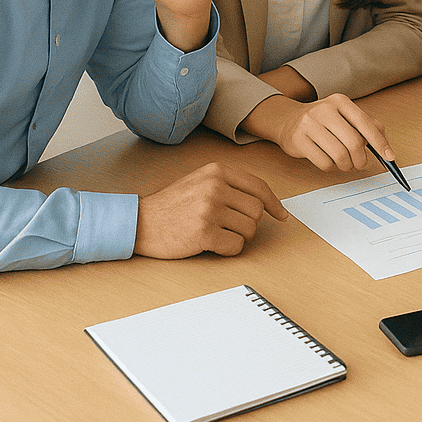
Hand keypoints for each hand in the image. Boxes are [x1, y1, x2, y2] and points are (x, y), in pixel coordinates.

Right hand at [134, 162, 287, 258]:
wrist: (140, 221)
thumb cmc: (171, 205)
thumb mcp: (201, 181)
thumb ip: (229, 184)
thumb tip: (264, 201)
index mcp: (217, 171)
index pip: (259, 186)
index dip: (274, 204)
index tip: (281, 215)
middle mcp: (215, 186)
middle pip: (257, 210)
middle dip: (248, 223)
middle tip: (230, 227)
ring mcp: (210, 209)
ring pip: (249, 229)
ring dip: (238, 237)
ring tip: (217, 234)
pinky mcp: (204, 232)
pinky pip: (236, 246)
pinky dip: (229, 250)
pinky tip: (213, 245)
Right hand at [254, 92, 393, 173]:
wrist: (287, 119)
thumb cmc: (322, 120)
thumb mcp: (344, 115)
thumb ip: (367, 124)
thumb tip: (385, 144)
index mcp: (340, 102)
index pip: (365, 123)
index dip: (380, 142)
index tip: (390, 157)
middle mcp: (325, 110)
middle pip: (354, 142)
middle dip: (361, 159)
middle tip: (360, 164)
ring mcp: (309, 124)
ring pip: (339, 156)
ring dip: (346, 165)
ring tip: (344, 162)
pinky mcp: (299, 140)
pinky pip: (324, 163)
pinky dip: (331, 167)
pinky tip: (328, 160)